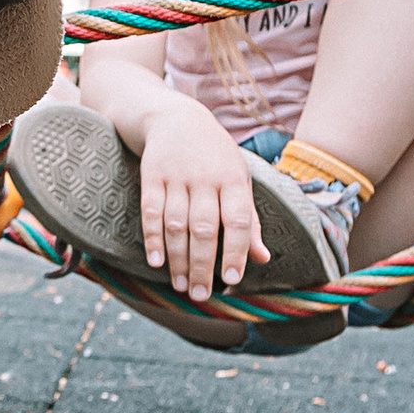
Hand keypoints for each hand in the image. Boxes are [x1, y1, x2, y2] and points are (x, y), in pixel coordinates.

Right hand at [139, 99, 266, 303]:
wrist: (177, 118)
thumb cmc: (216, 158)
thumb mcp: (239, 181)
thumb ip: (250, 220)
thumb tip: (262, 258)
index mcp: (233, 179)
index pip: (238, 220)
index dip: (236, 251)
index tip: (232, 279)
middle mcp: (205, 178)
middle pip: (204, 228)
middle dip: (202, 265)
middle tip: (200, 294)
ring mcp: (177, 176)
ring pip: (176, 224)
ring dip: (178, 258)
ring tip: (180, 285)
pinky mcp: (151, 175)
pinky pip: (151, 211)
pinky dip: (153, 238)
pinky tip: (156, 261)